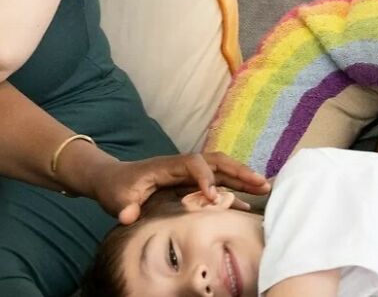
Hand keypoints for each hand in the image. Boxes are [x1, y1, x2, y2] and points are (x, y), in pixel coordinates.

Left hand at [85, 151, 269, 224]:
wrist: (112, 180)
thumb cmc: (114, 188)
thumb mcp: (114, 198)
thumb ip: (122, 207)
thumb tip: (128, 215)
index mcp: (164, 166)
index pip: (192, 163)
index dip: (205, 177)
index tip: (213, 197)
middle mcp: (180, 166)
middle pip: (214, 161)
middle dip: (238, 171)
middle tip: (261, 183)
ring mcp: (186, 174)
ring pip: (220, 171)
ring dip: (242, 178)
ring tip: (265, 188)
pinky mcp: (189, 184)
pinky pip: (217, 184)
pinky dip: (233, 191)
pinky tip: (248, 205)